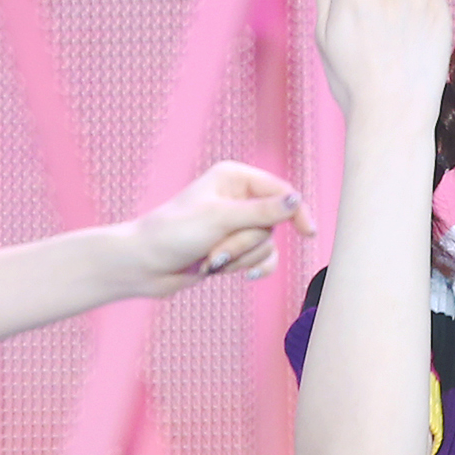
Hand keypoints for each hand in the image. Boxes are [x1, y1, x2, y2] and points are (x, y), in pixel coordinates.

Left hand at [123, 161, 316, 295]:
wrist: (147, 265)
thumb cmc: (174, 234)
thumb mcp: (221, 219)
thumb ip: (262, 212)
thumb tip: (295, 201)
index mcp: (234, 177)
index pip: (280, 191)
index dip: (295, 212)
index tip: (307, 233)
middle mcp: (238, 198)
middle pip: (270, 226)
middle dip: (243, 244)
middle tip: (214, 251)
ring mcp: (237, 224)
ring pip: (265, 245)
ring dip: (239, 259)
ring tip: (210, 261)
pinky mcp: (235, 247)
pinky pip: (262, 260)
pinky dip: (251, 268)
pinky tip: (242, 277)